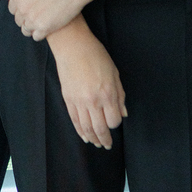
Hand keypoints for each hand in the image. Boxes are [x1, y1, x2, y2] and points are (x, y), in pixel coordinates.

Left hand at [5, 0, 93, 39]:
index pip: (12, 9)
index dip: (21, 7)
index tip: (31, 5)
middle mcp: (23, 9)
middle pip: (18, 20)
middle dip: (26, 17)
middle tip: (38, 11)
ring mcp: (33, 20)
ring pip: (25, 30)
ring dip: (32, 26)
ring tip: (42, 19)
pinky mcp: (44, 28)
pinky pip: (36, 37)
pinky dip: (40, 33)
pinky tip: (47, 25)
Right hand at [49, 21, 126, 148]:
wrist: (72, 45)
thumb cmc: (95, 55)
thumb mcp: (114, 72)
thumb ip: (120, 94)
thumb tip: (123, 113)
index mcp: (108, 93)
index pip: (114, 120)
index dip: (116, 123)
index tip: (115, 121)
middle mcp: (94, 101)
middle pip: (100, 129)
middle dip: (105, 140)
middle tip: (107, 145)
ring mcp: (79, 102)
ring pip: (87, 128)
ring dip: (93, 139)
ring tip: (97, 143)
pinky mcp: (68, 100)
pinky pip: (75, 121)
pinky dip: (80, 131)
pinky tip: (84, 136)